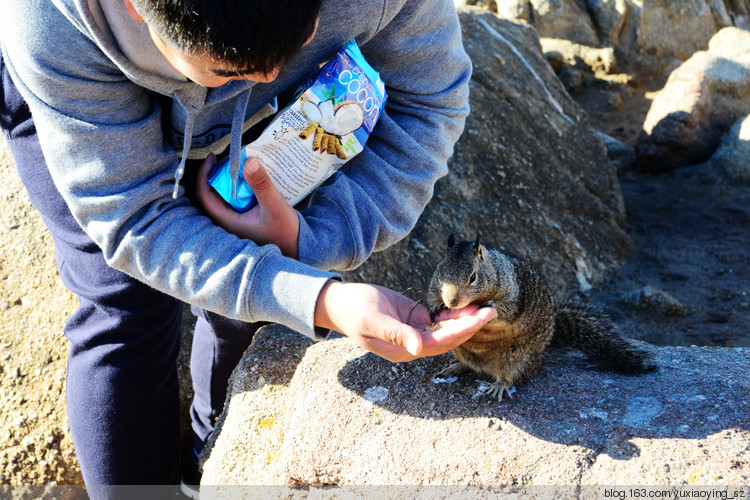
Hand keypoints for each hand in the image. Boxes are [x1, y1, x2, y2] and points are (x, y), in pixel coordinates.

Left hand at [196, 154, 299, 258]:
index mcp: (229, 222)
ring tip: (239, 165)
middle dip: (217, 174)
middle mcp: (229, 223)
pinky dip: (240, 187)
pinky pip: (237, 200)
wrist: (300, 249)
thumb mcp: (275, 206)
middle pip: (213, 194)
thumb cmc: (286, 233)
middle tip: (229, 158)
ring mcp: (238, 222)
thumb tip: (248, 160)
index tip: (212, 158)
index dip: (204, 175)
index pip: (205, 196)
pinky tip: (251, 179)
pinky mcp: (247, 220)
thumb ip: (262, 184)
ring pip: (225, 197)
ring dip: (230, 180)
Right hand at [314, 281, 497, 362]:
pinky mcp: (413, 318)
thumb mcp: (372, 320)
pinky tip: (467, 304)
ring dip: (465, 319)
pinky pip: (438, 318)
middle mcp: (412, 344)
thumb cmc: (352, 311)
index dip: (462, 331)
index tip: (481, 318)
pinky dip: (452, 312)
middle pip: (448, 338)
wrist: (339, 302)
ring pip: (446, 328)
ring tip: (485, 306)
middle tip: (492, 310)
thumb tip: (418, 348)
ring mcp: (413, 331)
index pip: (440, 342)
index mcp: (403, 350)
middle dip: (471, 325)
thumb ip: (396, 333)